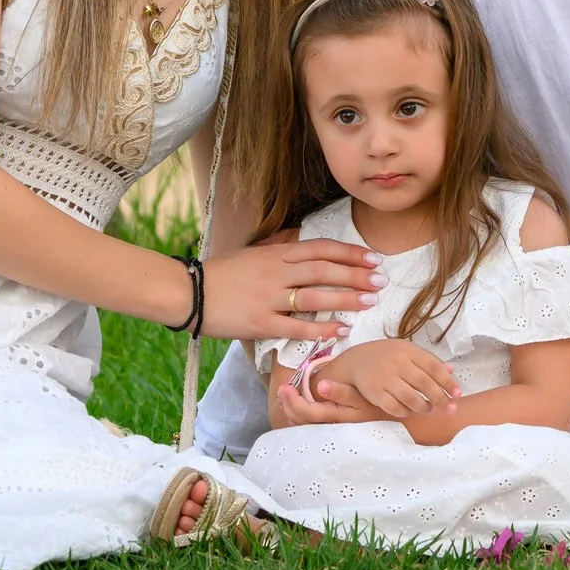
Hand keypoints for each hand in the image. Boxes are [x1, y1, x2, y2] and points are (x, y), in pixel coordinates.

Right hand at [200, 235, 385, 342]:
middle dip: (356, 274)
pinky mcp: (260, 323)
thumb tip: (302, 239)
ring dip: (346, 298)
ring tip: (370, 302)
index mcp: (276, 254)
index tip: (372, 259)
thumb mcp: (252, 253)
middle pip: (324, 270)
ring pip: (315, 295)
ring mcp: (268, 298)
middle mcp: (276, 272)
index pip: (320, 249)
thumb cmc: (221, 274)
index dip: (349, 253)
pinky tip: (341, 330)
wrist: (188, 293)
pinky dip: (321, 328)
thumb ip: (279, 247)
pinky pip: (297, 326)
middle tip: (381, 280)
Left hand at [270, 377, 386, 428]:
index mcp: (336, 417)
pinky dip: (301, 415)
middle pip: (301, 421)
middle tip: (282, 388)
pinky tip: (300, 404)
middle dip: (288, 405)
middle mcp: (331, 427)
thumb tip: (321, 386)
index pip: (306, 412)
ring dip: (292, 411)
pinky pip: (312, 425)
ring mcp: (332, 430)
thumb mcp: (364, 397)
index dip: (293, 401)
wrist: (398, 423)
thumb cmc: (380, 407)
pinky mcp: (335, 429)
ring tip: (286, 395)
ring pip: (305, 425)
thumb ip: (342, 392)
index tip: (285, 386)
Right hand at [323, 339, 460, 419]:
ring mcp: (385, 378)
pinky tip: (410, 412)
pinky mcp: (374, 392)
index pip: (433, 367)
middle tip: (451, 408)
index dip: (447, 382)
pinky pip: (394, 407)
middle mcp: (397, 363)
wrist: (355, 361)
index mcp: (408, 351)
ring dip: (424, 407)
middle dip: (440, 398)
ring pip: (410, 397)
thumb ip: (428, 360)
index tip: (458, 394)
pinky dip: (405, 412)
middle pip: (424, 383)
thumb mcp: (406, 351)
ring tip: (430, 410)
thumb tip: (451, 371)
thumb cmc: (386, 356)